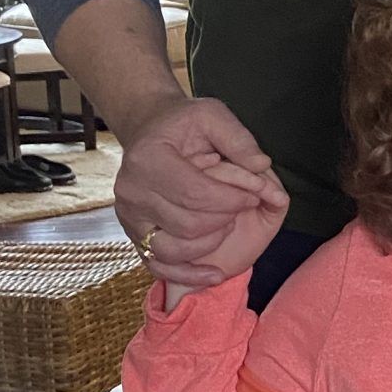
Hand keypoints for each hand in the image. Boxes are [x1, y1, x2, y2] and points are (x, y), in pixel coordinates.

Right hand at [115, 96, 289, 293]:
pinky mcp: (133, 236)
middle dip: (226, 218)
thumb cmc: (184, 125)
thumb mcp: (212, 116)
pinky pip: (160, 267)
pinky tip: (216, 273)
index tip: (255, 194)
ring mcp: (129, 218)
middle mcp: (132, 192)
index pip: (196, 193)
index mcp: (148, 159)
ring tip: (227, 222)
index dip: (233, 199)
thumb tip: (262, 167)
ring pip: (177, 249)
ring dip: (212, 242)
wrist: (149, 132)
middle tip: (243, 206)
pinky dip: (189, 275)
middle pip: (189, 224)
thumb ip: (238, 139)